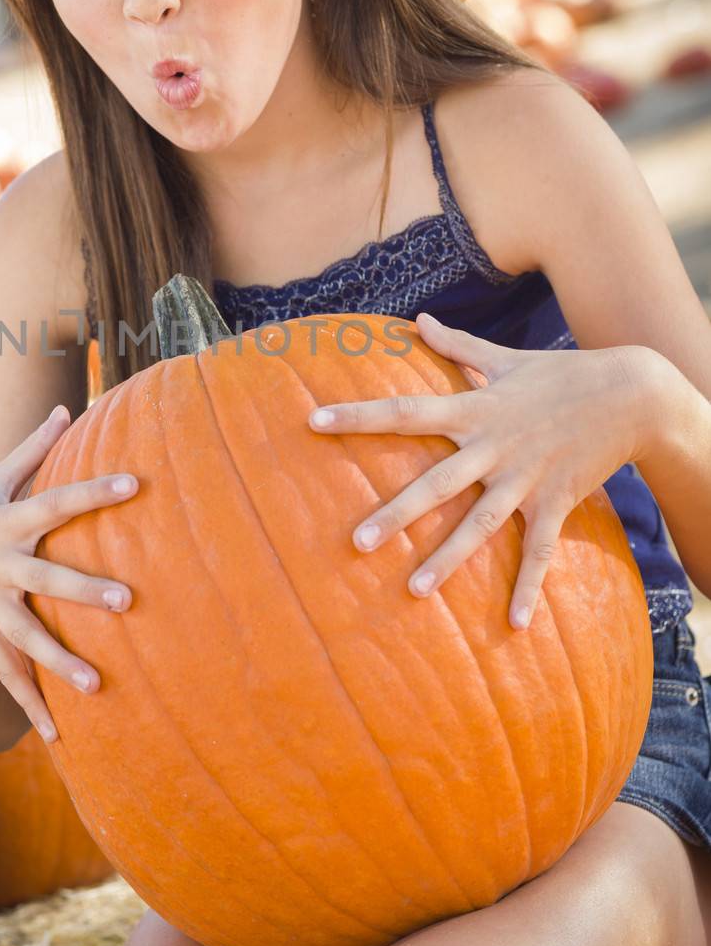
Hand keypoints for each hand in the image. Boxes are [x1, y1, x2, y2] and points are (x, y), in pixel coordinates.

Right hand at [0, 405, 138, 740]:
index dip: (94, 491)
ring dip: (59, 663)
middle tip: (126, 600)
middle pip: (47, 582)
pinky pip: (7, 676)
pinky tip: (59, 736)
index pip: (56, 503)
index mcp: (5, 524)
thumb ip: (32, 448)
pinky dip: (30, 706)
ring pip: (26, 640)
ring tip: (97, 683)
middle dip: (84, 592)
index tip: (133, 484)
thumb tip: (68, 406)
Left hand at [307, 313, 651, 630]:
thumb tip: (418, 320)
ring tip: (414, 590)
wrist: (632, 394)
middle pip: (437, 483)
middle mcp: (494, 447)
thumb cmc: (561, 373)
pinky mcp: (556, 501)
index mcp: (475, 409)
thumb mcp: (505, 357)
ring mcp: (526, 479)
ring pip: (480, 524)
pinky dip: (528, 587)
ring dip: (448, 559)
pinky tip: (513, 624)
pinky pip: (540, 551)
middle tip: (356, 543)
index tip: (314, 420)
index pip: (405, 411)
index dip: (358, 416)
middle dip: (397, 513)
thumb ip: (457, 346)